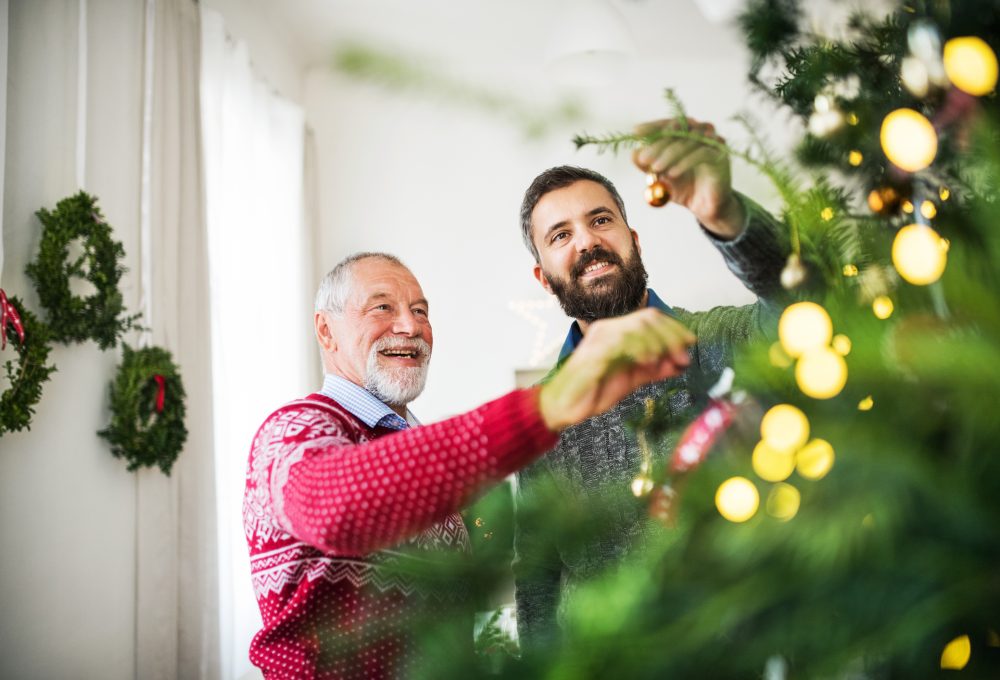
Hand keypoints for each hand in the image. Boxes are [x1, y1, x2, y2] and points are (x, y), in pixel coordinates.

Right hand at [538, 308, 695, 431]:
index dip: (674, 328)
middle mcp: (608, 329)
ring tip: (671, 360)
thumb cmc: (595, 390)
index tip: (691, 342)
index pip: (650, 318)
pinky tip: (650, 361)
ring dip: (659, 342)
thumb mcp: (633, 377)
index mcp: (617, 332)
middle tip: (684, 356)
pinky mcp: (593, 353)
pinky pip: (620, 343)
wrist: (566, 406)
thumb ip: (656, 369)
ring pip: (636, 327)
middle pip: (647, 318)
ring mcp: (599, 339)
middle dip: (671, 335)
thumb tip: (682, 362)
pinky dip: (638, 349)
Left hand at [631, 117, 744, 238]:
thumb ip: (647, 165)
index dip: (652, 126)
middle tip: (644, 157)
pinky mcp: (720, 156)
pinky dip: (685, 162)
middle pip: (678, 129)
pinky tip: (672, 173)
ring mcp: (712, 142)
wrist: (705, 205)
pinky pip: (702, 154)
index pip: (668, 123)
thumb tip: (634, 153)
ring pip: (689, 141)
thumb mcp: (660, 176)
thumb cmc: (683, 186)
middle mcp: (701, 131)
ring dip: (669, 154)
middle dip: (658, 143)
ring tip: (655, 168)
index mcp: (686, 132)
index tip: (635, 132)